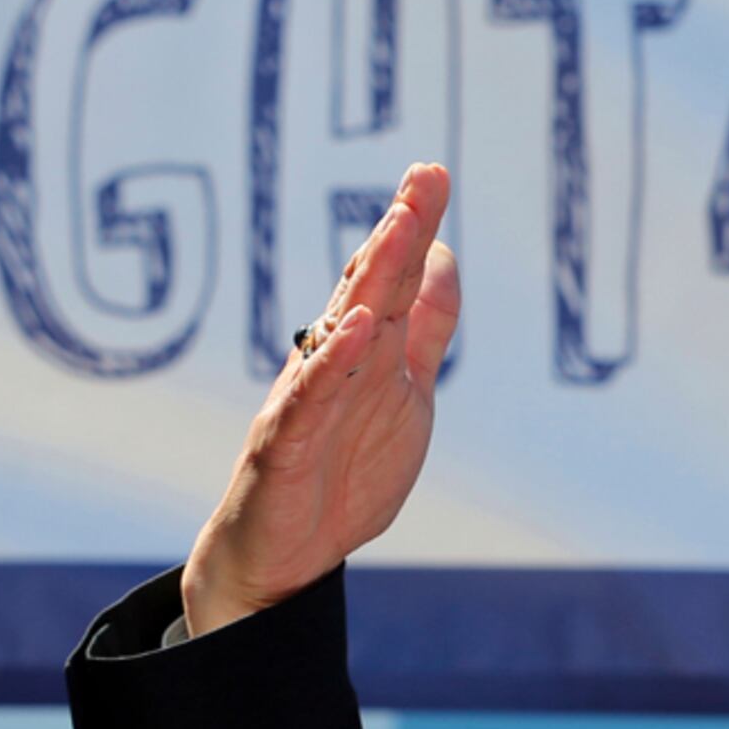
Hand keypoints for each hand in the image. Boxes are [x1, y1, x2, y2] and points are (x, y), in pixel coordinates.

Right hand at [183, 163, 465, 636]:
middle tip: (423, 178)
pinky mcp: (286, 443)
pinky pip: (311, 396)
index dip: (411, 228)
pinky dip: (334, 361)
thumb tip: (444, 257)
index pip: (392, 280)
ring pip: (342, 329)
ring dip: (371, 278)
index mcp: (363, 351)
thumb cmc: (340, 471)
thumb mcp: (406, 393)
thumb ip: (426, 330)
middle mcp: (332, 363)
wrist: (284, 555)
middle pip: (369, 289)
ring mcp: (306, 399)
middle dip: (397, 233)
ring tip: (400, 228)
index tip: (432, 173)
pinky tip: (359, 325)